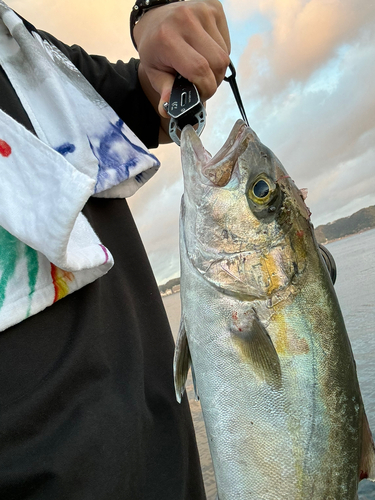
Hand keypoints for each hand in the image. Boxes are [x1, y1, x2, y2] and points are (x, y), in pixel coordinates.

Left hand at [134, 0, 230, 118]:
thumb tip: (168, 110)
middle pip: (218, 63)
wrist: (156, 17)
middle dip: (214, 81)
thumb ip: (164, 91)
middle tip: (202, 84)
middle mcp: (186, 20)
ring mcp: (203, 10)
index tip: (200, 95)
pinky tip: (206, 52)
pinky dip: (220, 54)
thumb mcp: (154, 71)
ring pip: (225, 55)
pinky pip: (226, 43)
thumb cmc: (155, 47)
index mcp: (168, 38)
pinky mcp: (214, 8)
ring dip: (217, 69)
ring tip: (202, 67)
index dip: (205, 88)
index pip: (199, 69)